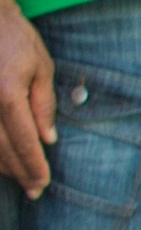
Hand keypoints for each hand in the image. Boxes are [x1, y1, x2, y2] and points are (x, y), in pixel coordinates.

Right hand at [0, 6, 50, 199]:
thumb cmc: (15, 39)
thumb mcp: (41, 67)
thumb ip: (43, 104)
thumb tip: (47, 140)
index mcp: (7, 94)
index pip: (23, 140)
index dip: (34, 165)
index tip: (44, 183)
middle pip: (1, 149)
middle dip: (19, 172)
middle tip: (35, 191)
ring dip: (2, 166)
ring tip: (20, 179)